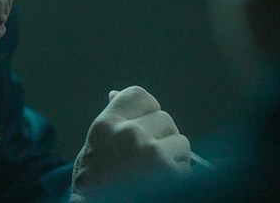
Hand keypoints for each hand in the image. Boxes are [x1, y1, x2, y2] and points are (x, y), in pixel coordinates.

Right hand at [70, 86, 190, 201]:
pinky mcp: (171, 174)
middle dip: (162, 137)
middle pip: (165, 119)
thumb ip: (110, 122)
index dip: (148, 109)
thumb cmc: (93, 184)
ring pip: (181, 142)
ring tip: (154, 173)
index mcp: (108, 124)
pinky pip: (187, 168)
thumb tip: (115, 94)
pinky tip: (160, 185)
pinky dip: (178, 177)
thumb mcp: (95, 146)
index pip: (139, 95)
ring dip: (173, 157)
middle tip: (148, 158)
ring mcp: (152, 153)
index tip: (146, 124)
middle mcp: (130, 134)